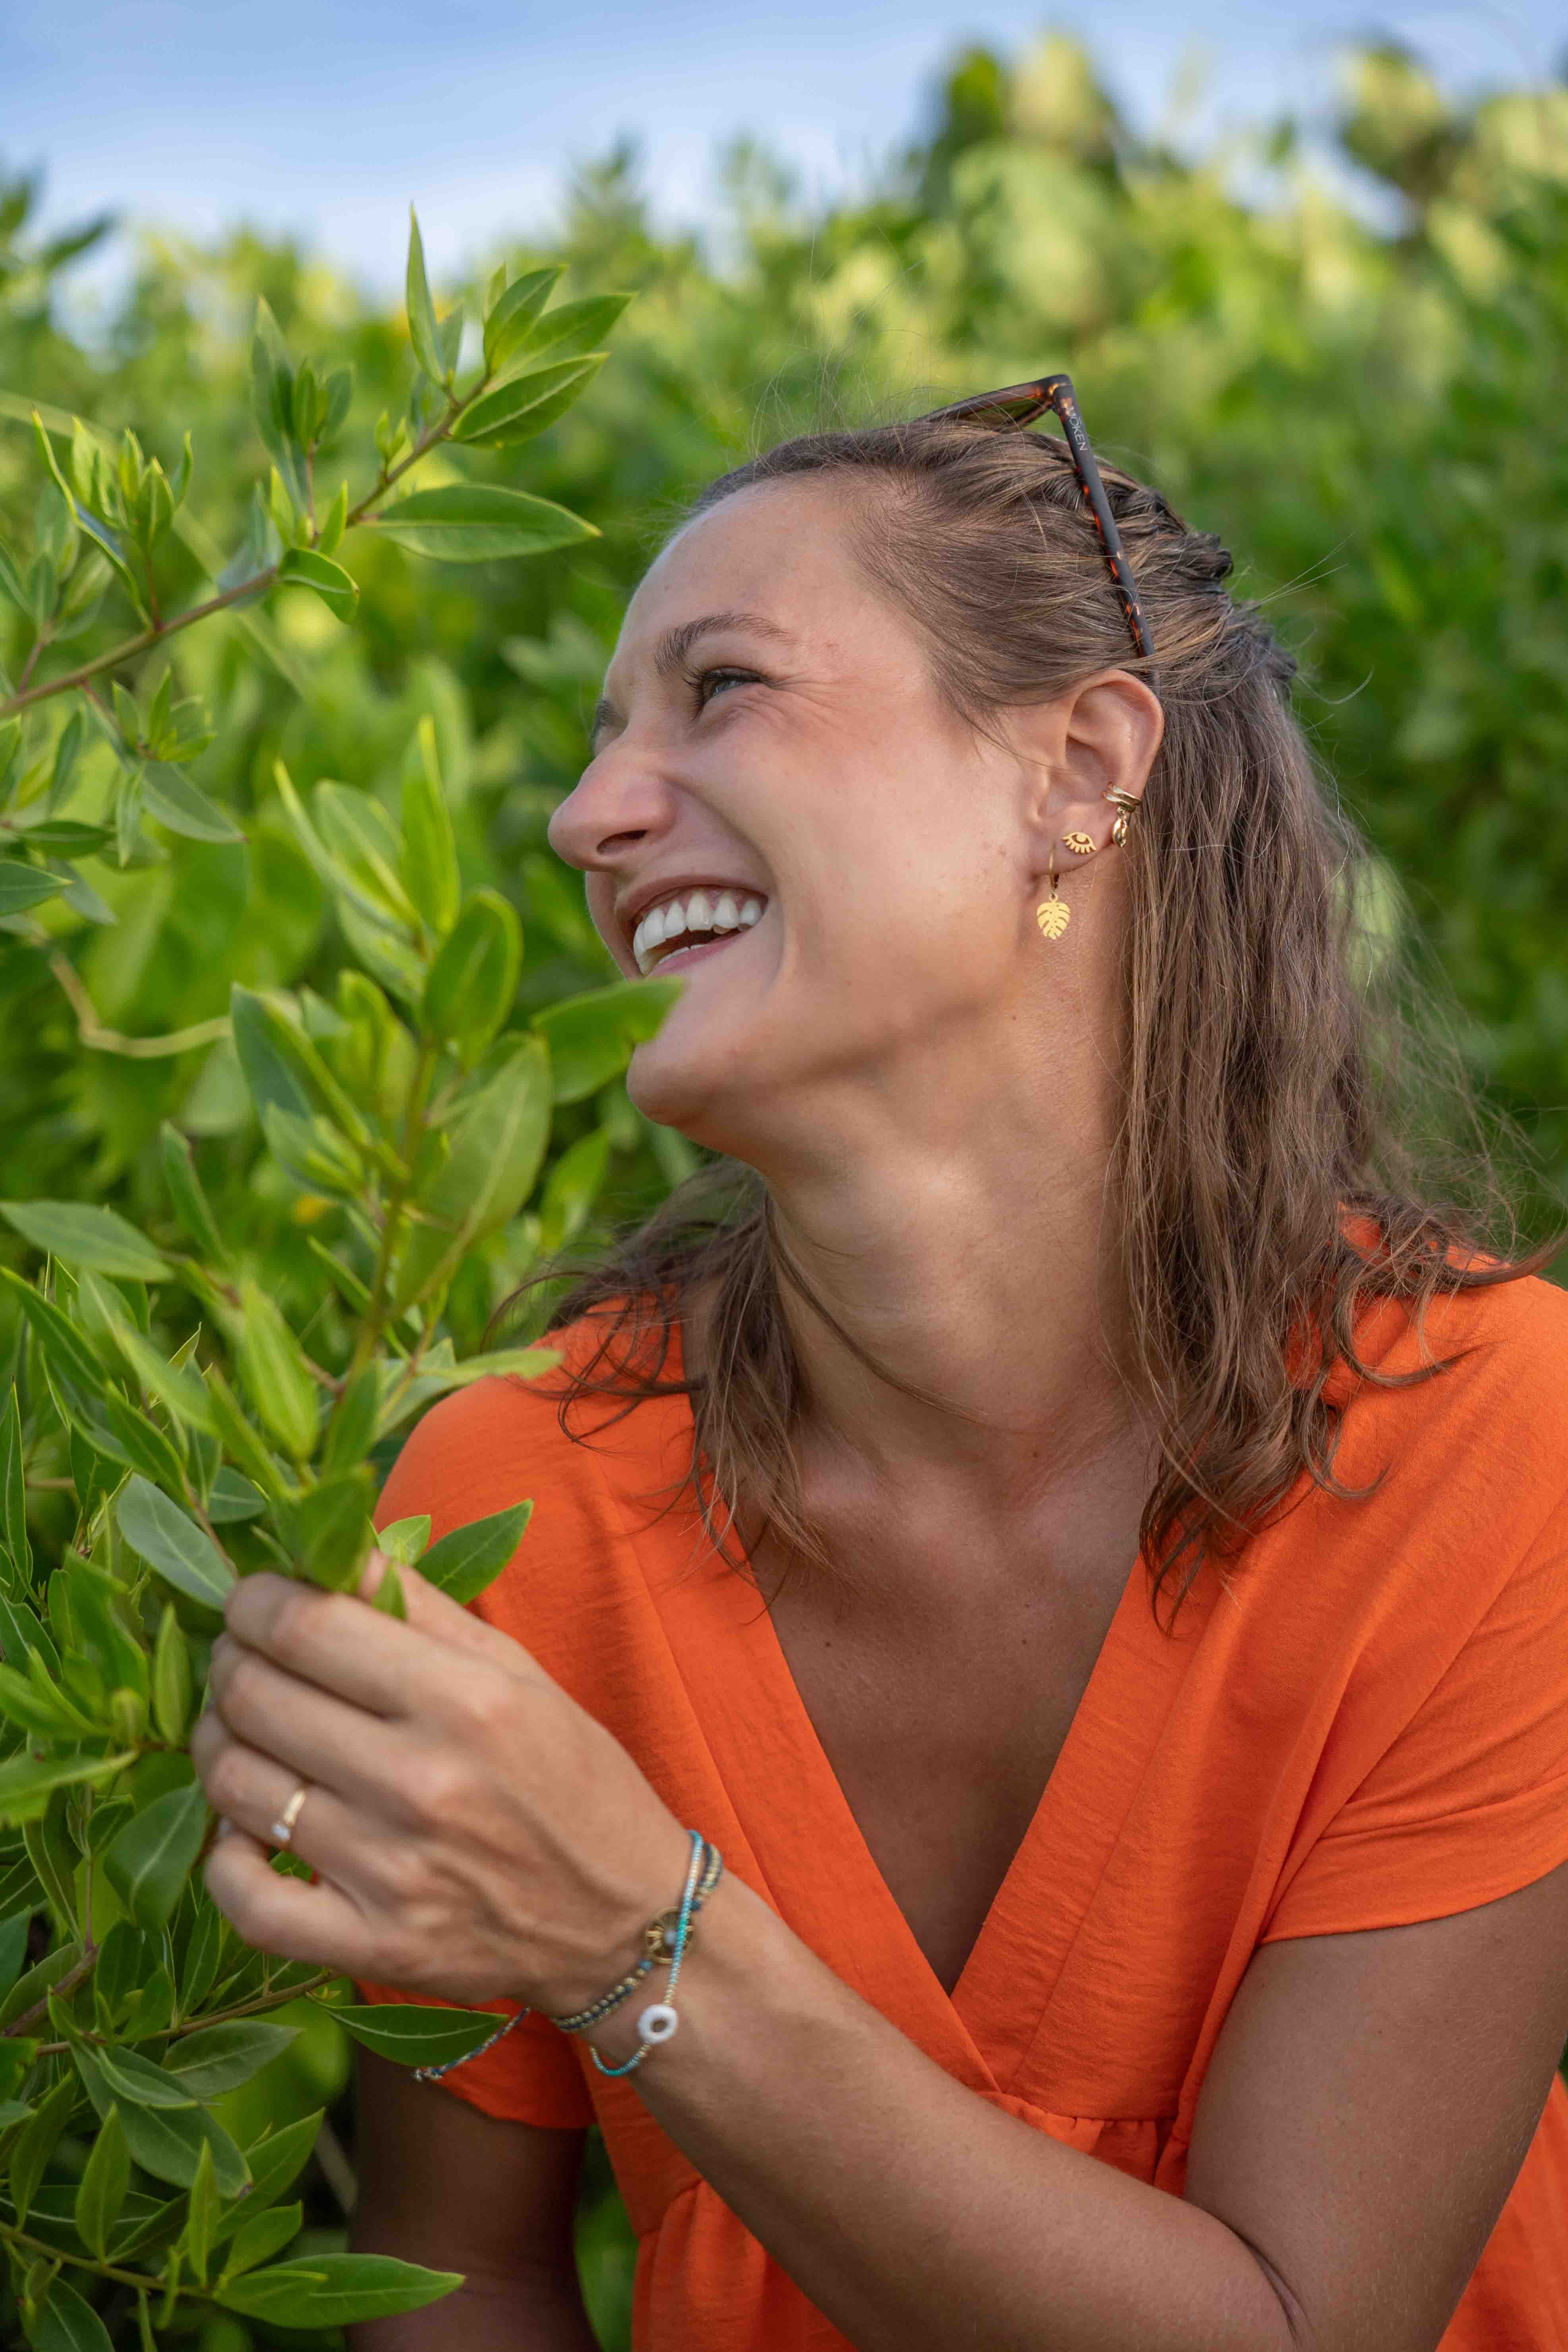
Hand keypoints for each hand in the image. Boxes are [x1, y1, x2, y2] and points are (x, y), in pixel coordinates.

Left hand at [190, 1554, 690, 2014]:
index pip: (305, 1626)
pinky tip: (243, 1828)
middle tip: (240, 1657)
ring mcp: (391, 1873)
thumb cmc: (574, 1779)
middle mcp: (421, 1783)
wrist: (626, 1919)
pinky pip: (245, 1900)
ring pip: (238, 1787)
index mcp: (464, 1700)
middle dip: (229, 1662)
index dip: (252, 1601)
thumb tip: (333, 1549)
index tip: (249, 1599)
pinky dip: (222, 1860)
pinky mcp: (372, 1947)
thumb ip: (423, 1607)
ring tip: (236, 1729)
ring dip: (217, 1745)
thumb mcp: (517, 1672)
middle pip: (257, 1697)